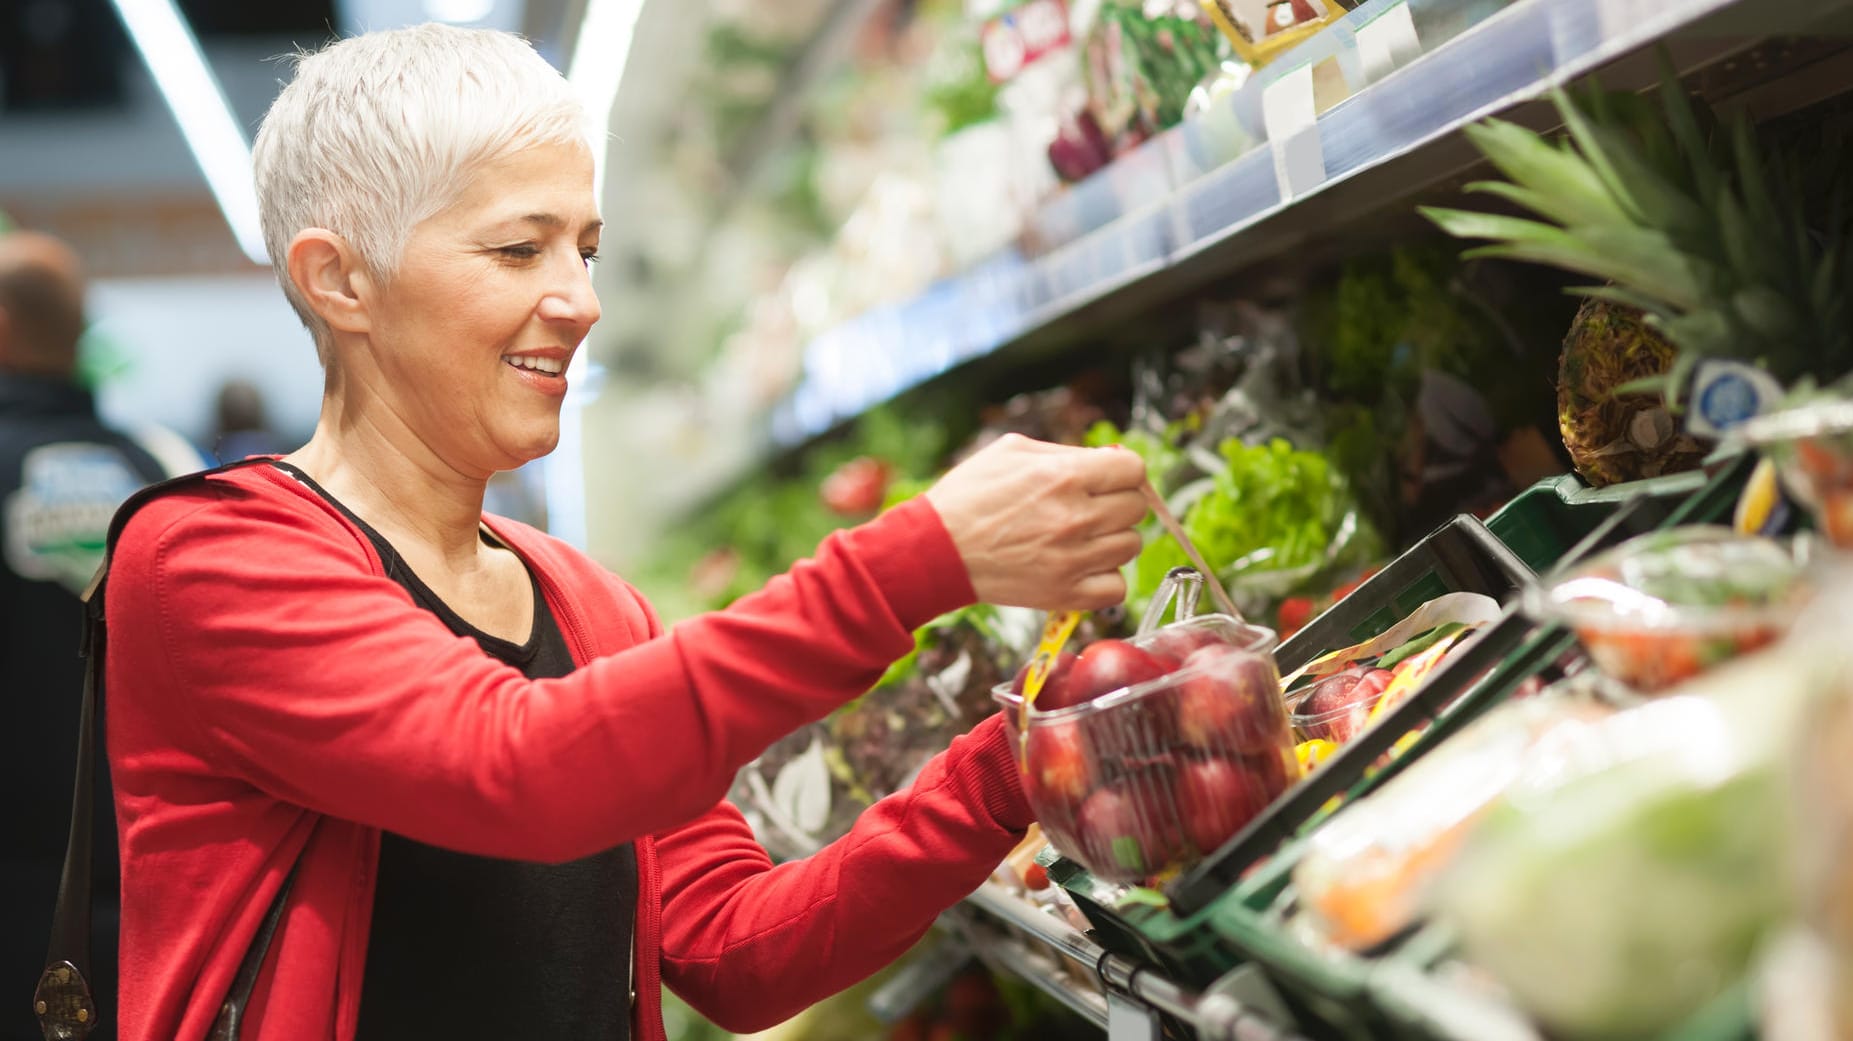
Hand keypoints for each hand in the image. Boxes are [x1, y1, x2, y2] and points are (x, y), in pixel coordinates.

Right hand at [925, 434, 1147, 610]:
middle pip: (1136, 508)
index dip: (1123, 473)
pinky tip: (1083, 567)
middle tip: (1090, 508)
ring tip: (1081, 538)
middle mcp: (1076, 517)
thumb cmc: (968, 496)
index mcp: (1066, 475)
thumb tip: (1106, 459)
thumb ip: (1064, 452)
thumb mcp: (1011, 450)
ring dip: (1111, 540)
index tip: (1108, 480)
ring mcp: (1074, 559)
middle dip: (1116, 503)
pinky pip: (1117, 587)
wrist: (935, 549)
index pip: (1135, 470)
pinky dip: (1106, 578)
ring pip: (1130, 546)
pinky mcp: (1065, 594)